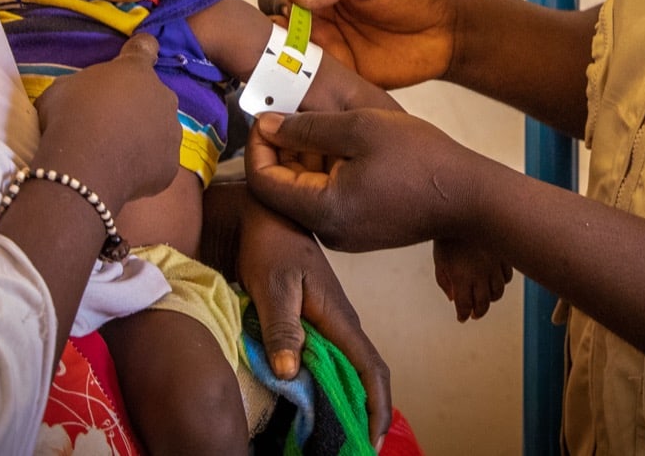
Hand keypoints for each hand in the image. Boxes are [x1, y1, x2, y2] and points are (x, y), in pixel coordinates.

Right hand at [32, 33, 179, 206]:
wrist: (82, 168)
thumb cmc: (67, 118)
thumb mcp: (61, 89)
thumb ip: (79, 85)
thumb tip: (78, 94)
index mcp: (135, 70)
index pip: (146, 47)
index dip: (140, 50)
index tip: (135, 56)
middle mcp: (162, 96)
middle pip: (154, 95)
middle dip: (137, 105)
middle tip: (110, 123)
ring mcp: (171, 131)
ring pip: (160, 129)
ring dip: (144, 136)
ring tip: (115, 153)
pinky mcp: (170, 164)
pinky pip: (158, 161)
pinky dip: (144, 166)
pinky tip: (122, 173)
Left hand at [235, 196, 392, 444]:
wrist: (267, 213)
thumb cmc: (271, 243)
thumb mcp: (272, 284)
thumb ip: (282, 327)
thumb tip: (291, 372)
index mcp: (339, 317)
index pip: (371, 367)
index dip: (377, 405)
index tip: (373, 439)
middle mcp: (341, 324)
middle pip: (363, 376)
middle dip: (365, 413)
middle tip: (352, 447)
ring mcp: (328, 323)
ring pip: (345, 370)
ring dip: (344, 401)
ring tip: (332, 435)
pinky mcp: (312, 321)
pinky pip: (325, 360)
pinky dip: (323, 385)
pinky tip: (309, 402)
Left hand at [246, 108, 486, 251]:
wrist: (469, 196)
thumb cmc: (421, 158)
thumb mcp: (359, 128)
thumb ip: (307, 128)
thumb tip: (266, 126)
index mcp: (323, 209)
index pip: (262, 182)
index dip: (256, 147)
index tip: (267, 118)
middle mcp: (328, 231)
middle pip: (279, 191)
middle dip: (279, 152)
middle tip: (294, 117)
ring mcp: (345, 235)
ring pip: (303, 196)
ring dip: (304, 162)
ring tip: (323, 129)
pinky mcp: (360, 231)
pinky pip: (327, 203)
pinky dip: (324, 175)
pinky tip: (345, 150)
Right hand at [257, 0, 457, 89]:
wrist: (449, 31)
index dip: (274, 0)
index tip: (286, 8)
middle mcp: (316, 21)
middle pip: (273, 30)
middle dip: (268, 37)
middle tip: (284, 43)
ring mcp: (326, 52)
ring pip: (286, 60)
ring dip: (281, 65)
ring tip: (292, 68)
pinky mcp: (340, 79)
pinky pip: (312, 86)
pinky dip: (302, 89)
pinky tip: (306, 89)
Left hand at [433, 237, 511, 322]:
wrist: (461, 209)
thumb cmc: (446, 236)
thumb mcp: (439, 260)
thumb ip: (444, 281)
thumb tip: (452, 298)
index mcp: (461, 277)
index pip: (464, 306)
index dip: (463, 315)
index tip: (462, 317)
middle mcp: (479, 274)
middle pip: (483, 304)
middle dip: (478, 312)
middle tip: (474, 314)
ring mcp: (493, 265)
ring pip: (498, 292)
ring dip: (490, 300)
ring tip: (485, 300)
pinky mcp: (502, 255)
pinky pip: (507, 277)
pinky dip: (501, 283)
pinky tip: (495, 282)